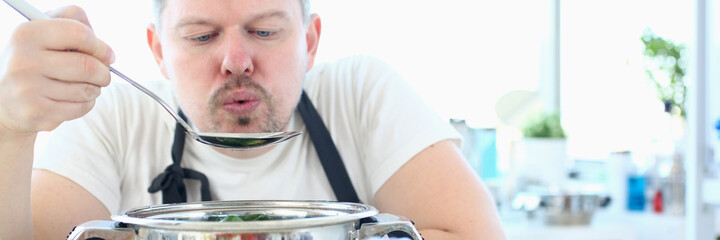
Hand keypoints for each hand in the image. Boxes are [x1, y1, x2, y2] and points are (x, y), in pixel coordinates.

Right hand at [0, 5, 114, 135]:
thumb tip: (100, 45)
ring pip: (87, 89)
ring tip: (85, 86)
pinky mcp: (36, 112)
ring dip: (95, 89)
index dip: (100, 47)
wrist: (4, 98)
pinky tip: (74, 99)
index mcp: (27, 34)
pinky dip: (86, 103)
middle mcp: (24, 61)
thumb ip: (71, 21)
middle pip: (88, 66)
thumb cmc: (33, 60)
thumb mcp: (43, 33)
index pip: (79, 34)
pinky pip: (81, 107)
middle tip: (104, 75)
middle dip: (104, 73)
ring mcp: (28, 88)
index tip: (108, 56)